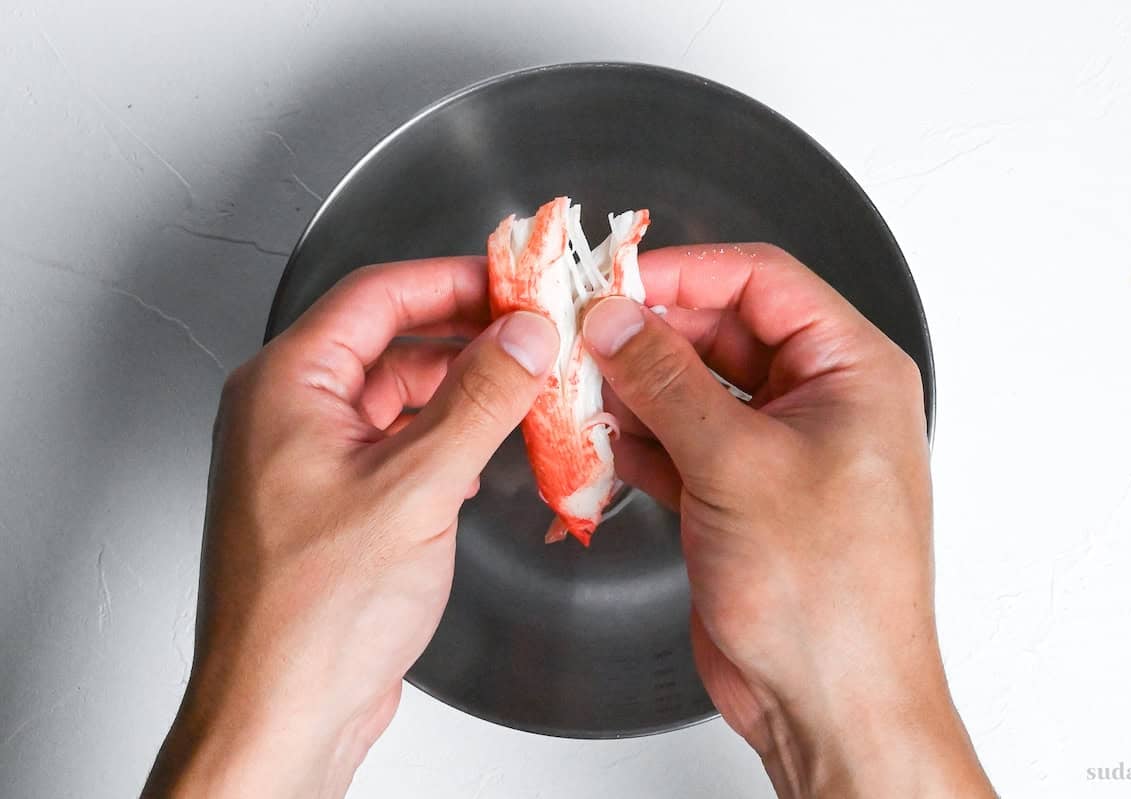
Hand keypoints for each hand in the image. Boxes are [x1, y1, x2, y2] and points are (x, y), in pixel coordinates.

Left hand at [142, 258, 558, 797]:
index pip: (377, 296)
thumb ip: (479, 399)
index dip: (453, 280)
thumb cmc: (314, 614)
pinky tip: (487, 450)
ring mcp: (312, 460)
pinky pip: (398, 444)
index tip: (515, 282)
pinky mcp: (336, 502)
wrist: (283, 712)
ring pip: (400, 396)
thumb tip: (525, 336)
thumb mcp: (416, 487)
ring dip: (463, 392)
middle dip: (468, 338)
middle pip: (391, 343)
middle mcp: (290, 413)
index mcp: (286, 387)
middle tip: (536, 337)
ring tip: (529, 392)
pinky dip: (446, 439)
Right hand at [581, 245, 993, 797]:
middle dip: (647, 335)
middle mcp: (817, 403)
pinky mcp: (737, 496)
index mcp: (850, 372)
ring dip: (632, 390)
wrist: (831, 704)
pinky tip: (592, 439)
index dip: (686, 273)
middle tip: (578, 334)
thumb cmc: (829, 596)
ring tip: (573, 386)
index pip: (762, 284)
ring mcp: (774, 451)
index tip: (615, 280)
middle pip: (719, 334)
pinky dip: (635, 441)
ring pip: (691, 390)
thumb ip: (668, 383)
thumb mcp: (739, 466)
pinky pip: (677, 444)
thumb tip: (617, 320)